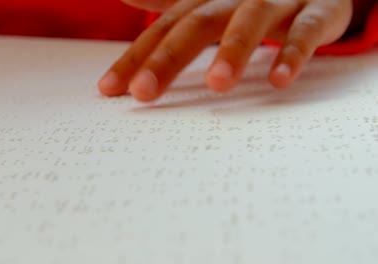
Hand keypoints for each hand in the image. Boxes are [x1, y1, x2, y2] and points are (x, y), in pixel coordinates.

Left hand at [98, 0, 353, 101]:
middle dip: (168, 58)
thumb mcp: (206, 2)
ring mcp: (275, 1)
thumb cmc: (248, 2)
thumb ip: (167, 2)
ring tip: (216, 85)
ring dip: (233, 52)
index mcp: (205, 0)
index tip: (108, 90)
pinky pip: (305, 31)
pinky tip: (279, 81)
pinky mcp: (316, 10)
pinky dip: (293, 53)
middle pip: (197, 23)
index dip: (134, 57)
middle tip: (143, 93)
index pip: (163, 28)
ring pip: (251, 21)